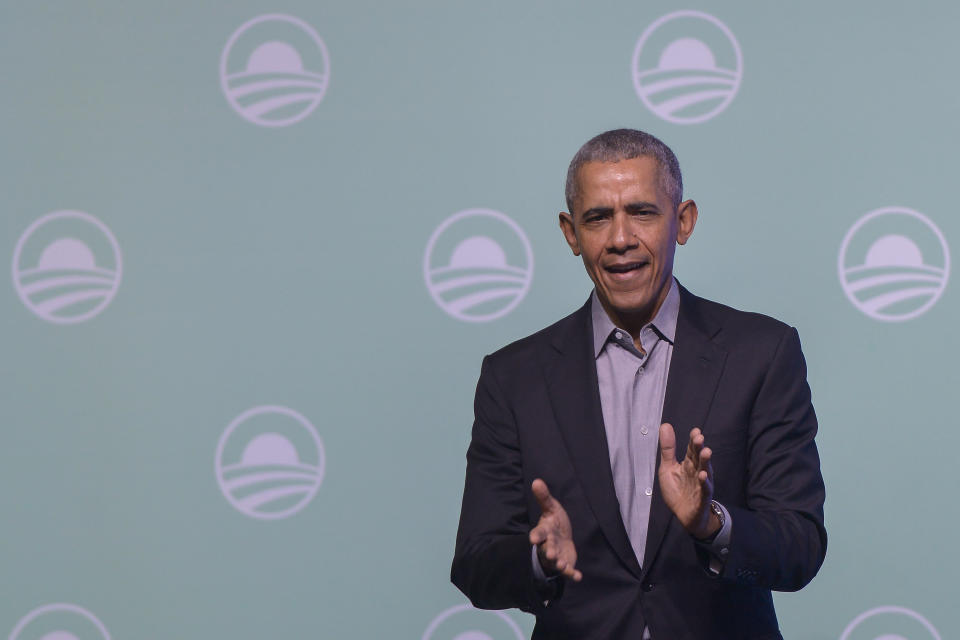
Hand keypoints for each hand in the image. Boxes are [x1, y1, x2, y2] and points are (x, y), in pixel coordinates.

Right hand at [529, 479, 582, 580]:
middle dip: (549, 552)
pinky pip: (568, 571)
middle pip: (546, 550)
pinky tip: (578, 576)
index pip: (538, 534)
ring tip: (562, 565)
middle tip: (551, 554)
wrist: (562, 537)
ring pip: (555, 563)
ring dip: (559, 564)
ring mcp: (556, 556)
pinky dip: (572, 574)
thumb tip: (536, 480)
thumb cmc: (554, 522)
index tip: (533, 539)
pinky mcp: (565, 564)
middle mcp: (548, 545)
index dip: (536, 536)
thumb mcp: (551, 508)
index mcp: (544, 532)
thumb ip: (544, 497)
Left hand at [658, 423, 719, 538]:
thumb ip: (668, 449)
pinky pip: (705, 489)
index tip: (695, 431)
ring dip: (706, 462)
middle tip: (700, 438)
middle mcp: (697, 471)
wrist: (684, 516)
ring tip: (706, 452)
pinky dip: (705, 483)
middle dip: (700, 448)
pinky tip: (703, 476)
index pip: (692, 450)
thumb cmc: (677, 490)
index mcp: (689, 464)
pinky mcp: (702, 498)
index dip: (693, 441)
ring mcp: (701, 484)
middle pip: (699, 458)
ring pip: (705, 471)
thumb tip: (665, 425)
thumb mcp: (668, 468)